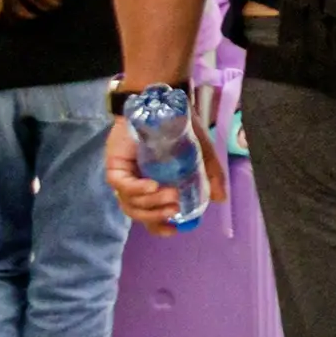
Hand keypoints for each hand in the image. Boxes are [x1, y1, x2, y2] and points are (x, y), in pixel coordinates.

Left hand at [104, 108, 226, 224]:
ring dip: (150, 204)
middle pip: (138, 212)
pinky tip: (153, 185)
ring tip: (170, 194)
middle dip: (156, 216)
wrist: (166, 105)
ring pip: (129, 203)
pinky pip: (121, 186)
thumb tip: (220, 199)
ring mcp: (125, 175)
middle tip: (175, 209)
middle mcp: (136, 184)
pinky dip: (137, 190)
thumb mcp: (202, 155)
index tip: (173, 231)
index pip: (149, 215)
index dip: (158, 226)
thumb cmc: (182, 130)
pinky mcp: (115, 166)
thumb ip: (210, 176)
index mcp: (154, 186)